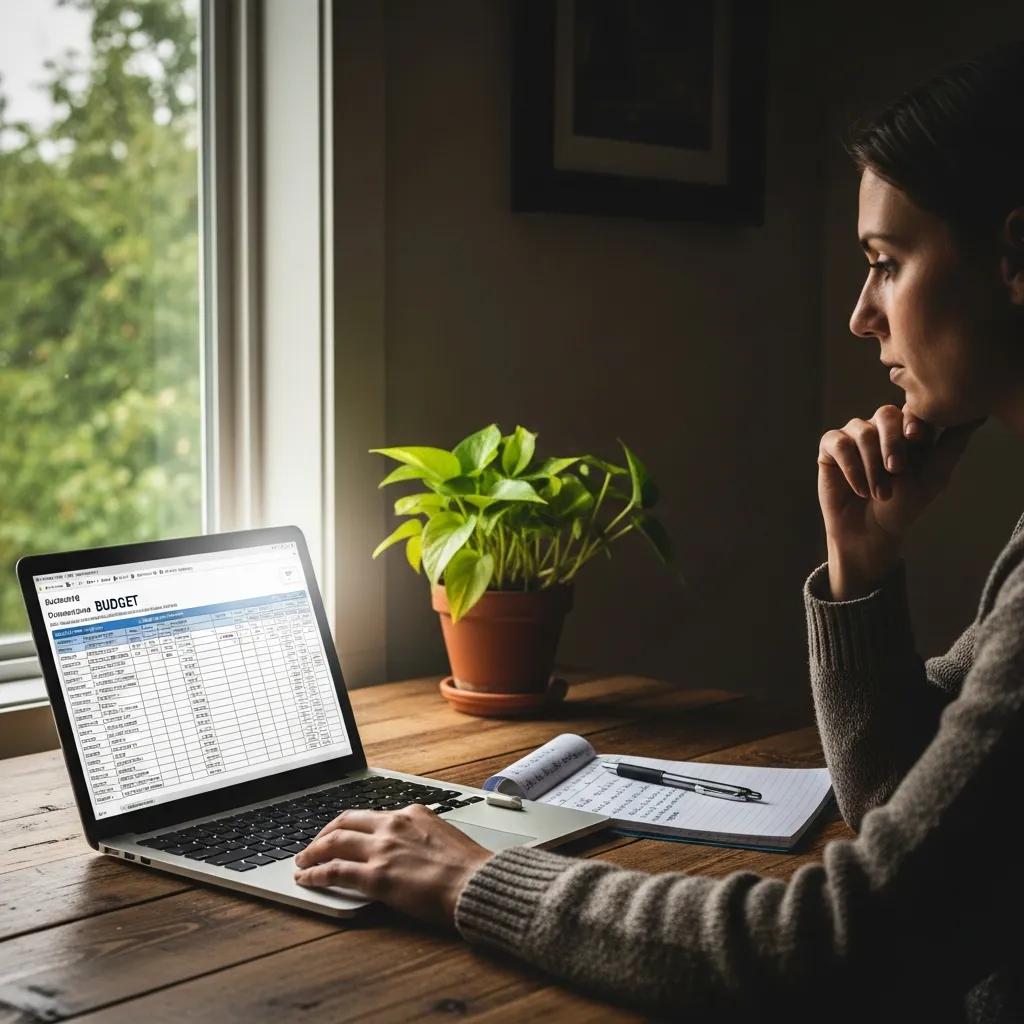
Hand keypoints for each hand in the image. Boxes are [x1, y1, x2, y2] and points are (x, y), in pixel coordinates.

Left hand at [293, 804, 492, 926]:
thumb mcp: (443, 835)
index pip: (369, 814)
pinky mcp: (377, 876)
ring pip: (334, 843)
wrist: (477, 883)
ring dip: (313, 852)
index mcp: (411, 813)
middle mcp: (393, 824)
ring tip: (302, 861)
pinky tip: (306, 879)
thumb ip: (419, 835)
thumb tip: (406, 848)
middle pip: (344, 822)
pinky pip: (334, 872)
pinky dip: (315, 875)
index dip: (347, 824)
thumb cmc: (469, 867)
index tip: (338, 832)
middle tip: (312, 846)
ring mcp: (383, 849)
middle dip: (323, 833)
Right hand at [816, 404, 983, 598]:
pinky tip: (860, 489)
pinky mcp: (830, 448)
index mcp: (906, 431)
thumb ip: (951, 446)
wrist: (870, 532)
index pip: (911, 410)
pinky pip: (838, 443)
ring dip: (872, 465)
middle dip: (892, 442)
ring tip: (879, 493)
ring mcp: (854, 436)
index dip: (913, 421)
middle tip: (896, 470)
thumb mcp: (934, 477)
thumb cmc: (903, 506)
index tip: (916, 438)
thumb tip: (977, 417)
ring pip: (861, 431)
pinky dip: (851, 467)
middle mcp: (879, 428)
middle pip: (885, 414)